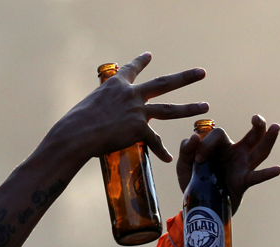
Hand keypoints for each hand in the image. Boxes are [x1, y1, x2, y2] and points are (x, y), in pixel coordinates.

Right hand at [49, 52, 207, 163]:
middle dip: (185, 78)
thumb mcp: (87, 106)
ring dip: (189, 107)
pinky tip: (169, 159)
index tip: (149, 55)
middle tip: (201, 73)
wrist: (77, 134)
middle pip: (164, 83)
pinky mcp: (138, 129)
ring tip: (205, 106)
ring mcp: (137, 111)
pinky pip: (154, 142)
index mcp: (115, 85)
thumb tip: (93, 117)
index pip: (132, 70)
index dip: (141, 62)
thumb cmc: (74, 124)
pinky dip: (161, 152)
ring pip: (169, 109)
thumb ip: (98, 108)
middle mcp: (131, 94)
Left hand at [176, 115, 279, 212]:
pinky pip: (256, 177)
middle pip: (251, 136)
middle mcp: (235, 154)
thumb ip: (186, 150)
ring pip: (259, 152)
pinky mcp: (242, 183)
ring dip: (268, 140)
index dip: (207, 142)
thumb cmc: (193, 181)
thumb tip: (194, 137)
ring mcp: (242, 167)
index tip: (198, 159)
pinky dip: (267, 174)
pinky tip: (278, 169)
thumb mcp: (184, 165)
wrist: (198, 205)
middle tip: (256, 117)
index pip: (219, 134)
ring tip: (276, 127)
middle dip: (257, 126)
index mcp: (221, 146)